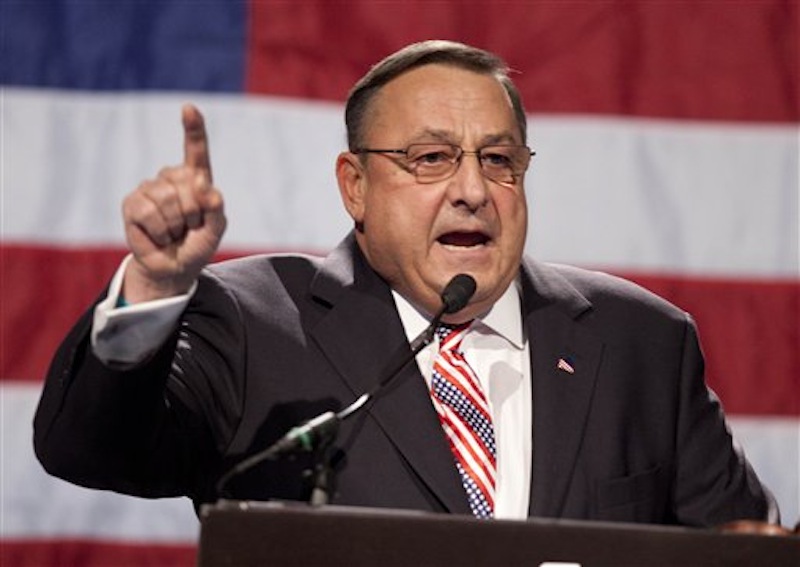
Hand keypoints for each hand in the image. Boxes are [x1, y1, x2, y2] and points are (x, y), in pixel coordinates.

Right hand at [121, 104, 225, 301]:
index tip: (189, 109)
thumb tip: (207, 187)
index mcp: (196, 178)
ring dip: (176, 224)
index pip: (195, 150)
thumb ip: (216, 209)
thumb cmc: (197, 244)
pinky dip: (160, 230)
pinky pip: (149, 212)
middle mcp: (171, 178)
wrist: (175, 268)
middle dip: (195, 212)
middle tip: (190, 227)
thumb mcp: (215, 229)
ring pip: (168, 198)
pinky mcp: (132, 203)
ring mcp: (150, 188)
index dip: (193, 129)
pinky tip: (159, 236)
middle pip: (188, 182)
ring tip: (174, 232)